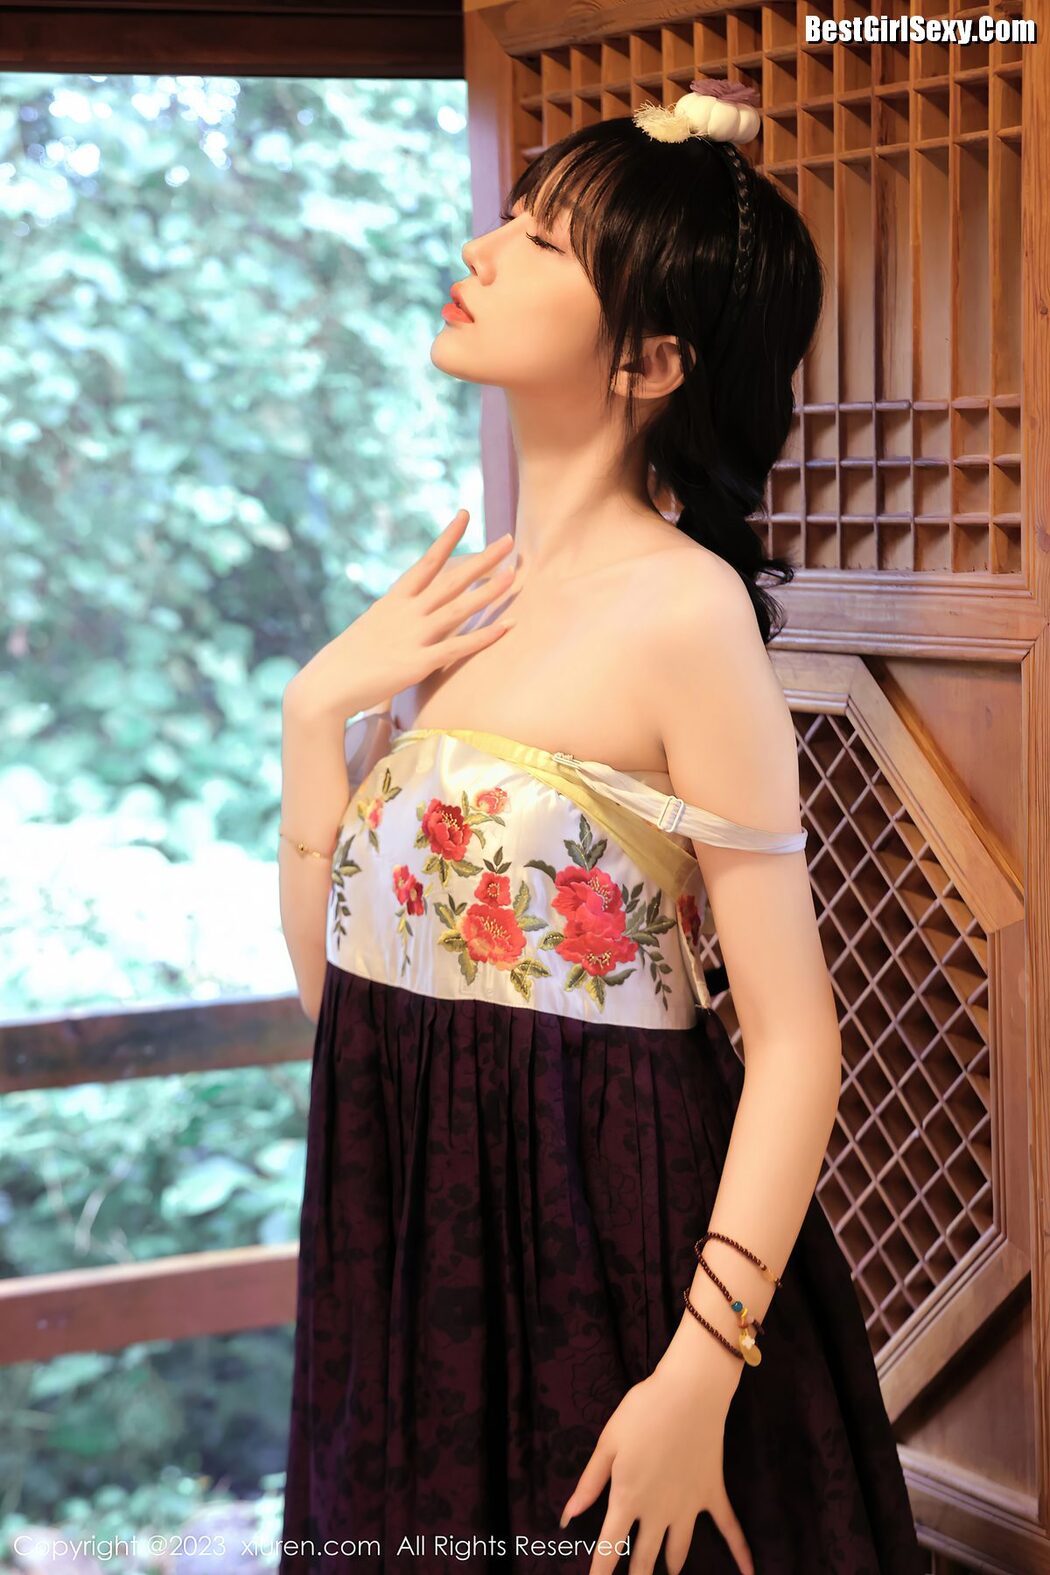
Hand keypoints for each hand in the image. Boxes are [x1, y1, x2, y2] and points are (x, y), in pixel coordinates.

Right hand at [283, 509, 519, 723]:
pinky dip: (483, 636)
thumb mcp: (373, 626)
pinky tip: (506, 626)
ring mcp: (412, 636)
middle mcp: (406, 612)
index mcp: (394, 600)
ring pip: (458, 608)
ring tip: (514, 575)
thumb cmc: (348, 660)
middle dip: (482, 559)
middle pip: (451, 580)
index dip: (447, 538)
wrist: (326, 685)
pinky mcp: (417, 663)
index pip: (426, 562)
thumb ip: (396, 616)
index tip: (463, 514)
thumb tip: (410, 610)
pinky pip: (456, 647)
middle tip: (508, 540)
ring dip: (488, 592)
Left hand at [560, 1364, 752, 1574]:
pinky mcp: (712, 1493)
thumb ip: (589, 1483)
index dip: (601, 1574)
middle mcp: (658, 1511)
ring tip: (667, 1573)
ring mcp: (688, 1506)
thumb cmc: (643, 1410)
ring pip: (678, 1552)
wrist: (689, 1391)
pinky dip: (741, 1553)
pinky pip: (730, 1529)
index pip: (609, 1549)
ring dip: (670, 1566)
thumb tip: (568, 1517)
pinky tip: (750, 1573)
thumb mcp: (608, 1442)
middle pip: (644, 1559)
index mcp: (627, 1498)